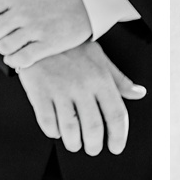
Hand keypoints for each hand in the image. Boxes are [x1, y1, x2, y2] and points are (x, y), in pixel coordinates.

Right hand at [14, 42, 146, 155]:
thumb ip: (119, 79)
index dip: (119, 136)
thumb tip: (139, 93)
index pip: (116, 115)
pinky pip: (48, 124)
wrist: (41, 31)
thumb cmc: (72, 47)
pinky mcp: (39, 92)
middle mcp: (82, 86)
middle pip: (93, 128)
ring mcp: (60, 90)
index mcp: (100, 78)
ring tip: (74, 143)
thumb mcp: (99, 58)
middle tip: (92, 148)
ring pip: (70, 131)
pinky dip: (53, 132)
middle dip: (94, 146)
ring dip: (74, 143)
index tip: (115, 147)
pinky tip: (56, 130)